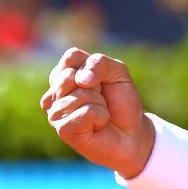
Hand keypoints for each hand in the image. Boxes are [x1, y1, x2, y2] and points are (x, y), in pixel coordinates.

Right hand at [40, 48, 154, 176]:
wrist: (132, 132)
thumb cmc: (121, 100)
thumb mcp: (118, 72)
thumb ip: (99, 63)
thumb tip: (81, 79)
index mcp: (65, 74)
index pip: (71, 56)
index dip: (93, 66)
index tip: (101, 80)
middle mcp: (56, 93)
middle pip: (70, 76)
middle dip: (96, 86)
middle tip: (102, 99)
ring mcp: (56, 112)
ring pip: (80, 95)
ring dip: (100, 103)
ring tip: (101, 112)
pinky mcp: (63, 130)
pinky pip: (85, 112)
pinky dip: (100, 115)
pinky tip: (98, 124)